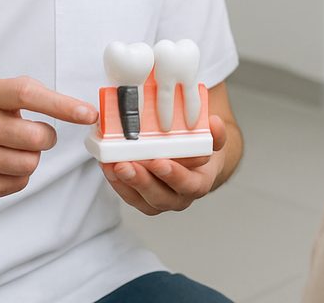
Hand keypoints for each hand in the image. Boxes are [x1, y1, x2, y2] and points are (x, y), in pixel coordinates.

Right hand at [0, 76, 96, 201]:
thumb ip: (34, 94)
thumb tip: (81, 111)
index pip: (28, 95)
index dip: (62, 105)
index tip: (88, 114)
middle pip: (36, 137)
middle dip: (45, 138)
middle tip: (32, 134)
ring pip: (31, 163)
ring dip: (30, 158)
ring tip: (9, 149)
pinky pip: (20, 182)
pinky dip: (18, 175)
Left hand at [100, 115, 227, 214]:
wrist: (195, 166)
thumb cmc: (201, 153)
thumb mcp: (213, 142)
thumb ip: (216, 134)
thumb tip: (215, 122)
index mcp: (198, 184)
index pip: (187, 184)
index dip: (173, 175)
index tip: (159, 162)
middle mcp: (179, 198)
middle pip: (159, 196)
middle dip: (141, 181)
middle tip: (125, 165)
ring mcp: (160, 201)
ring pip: (141, 199)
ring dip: (125, 183)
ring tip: (112, 165)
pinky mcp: (143, 199)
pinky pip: (129, 195)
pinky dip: (117, 183)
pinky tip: (107, 167)